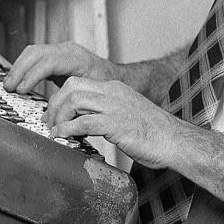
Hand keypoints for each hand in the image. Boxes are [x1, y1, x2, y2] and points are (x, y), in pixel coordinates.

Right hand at [3, 41, 117, 93]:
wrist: (114, 76)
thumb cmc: (106, 86)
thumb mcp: (92, 94)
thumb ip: (75, 104)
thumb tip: (59, 119)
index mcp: (76, 58)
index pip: (48, 62)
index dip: (32, 75)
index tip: (22, 90)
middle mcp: (66, 50)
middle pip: (35, 52)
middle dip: (19, 70)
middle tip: (9, 87)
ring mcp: (60, 51)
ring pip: (32, 52)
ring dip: (18, 67)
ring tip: (9, 85)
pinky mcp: (54, 56)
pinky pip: (34, 56)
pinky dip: (23, 67)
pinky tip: (18, 80)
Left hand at [45, 77, 186, 168]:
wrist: (175, 141)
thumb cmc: (152, 133)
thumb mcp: (125, 114)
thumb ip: (106, 113)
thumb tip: (83, 123)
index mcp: (114, 88)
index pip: (78, 83)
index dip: (60, 98)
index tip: (53, 114)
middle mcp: (113, 93)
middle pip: (72, 87)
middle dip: (54, 104)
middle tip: (48, 122)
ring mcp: (115, 107)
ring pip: (75, 100)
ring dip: (59, 117)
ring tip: (55, 131)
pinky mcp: (117, 124)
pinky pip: (84, 122)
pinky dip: (68, 129)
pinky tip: (63, 137)